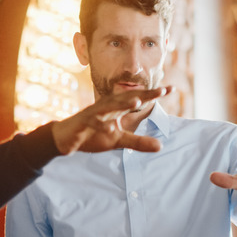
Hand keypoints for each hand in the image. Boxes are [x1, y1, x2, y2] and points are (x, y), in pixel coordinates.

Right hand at [51, 87, 172, 154]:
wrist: (66, 138)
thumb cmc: (93, 135)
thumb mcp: (118, 140)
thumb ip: (138, 142)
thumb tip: (160, 146)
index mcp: (116, 108)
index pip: (137, 99)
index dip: (153, 95)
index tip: (171, 89)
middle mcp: (106, 106)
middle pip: (127, 98)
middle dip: (143, 94)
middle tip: (160, 91)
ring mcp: (94, 113)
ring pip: (110, 107)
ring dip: (122, 104)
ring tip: (137, 101)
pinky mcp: (83, 123)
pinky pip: (93, 122)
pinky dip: (100, 124)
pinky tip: (109, 128)